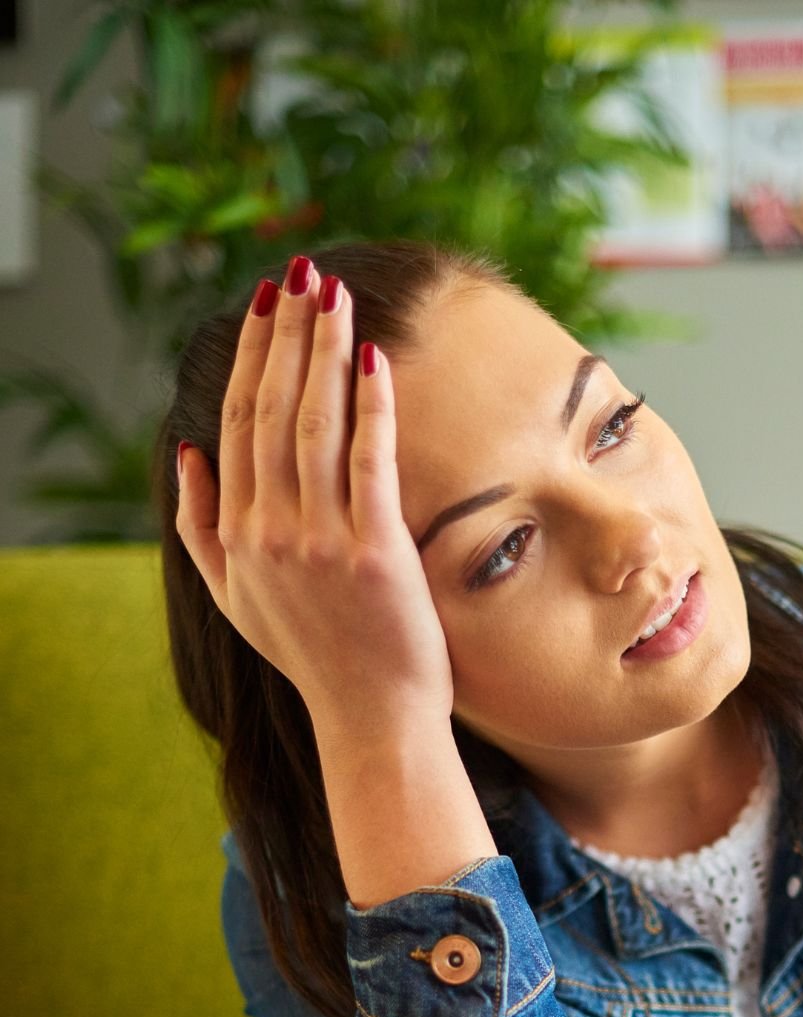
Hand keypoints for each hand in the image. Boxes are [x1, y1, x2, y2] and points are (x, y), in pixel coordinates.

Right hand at [175, 254, 452, 740]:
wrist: (371, 720)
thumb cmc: (313, 657)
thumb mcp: (236, 597)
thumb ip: (202, 525)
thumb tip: (189, 451)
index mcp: (236, 533)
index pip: (236, 422)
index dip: (251, 355)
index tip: (267, 301)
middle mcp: (270, 531)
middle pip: (271, 409)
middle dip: (287, 333)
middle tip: (302, 273)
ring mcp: (321, 542)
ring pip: (315, 423)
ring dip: (324, 351)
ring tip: (336, 294)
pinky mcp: (374, 552)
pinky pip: (370, 462)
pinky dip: (371, 407)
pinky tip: (375, 361)